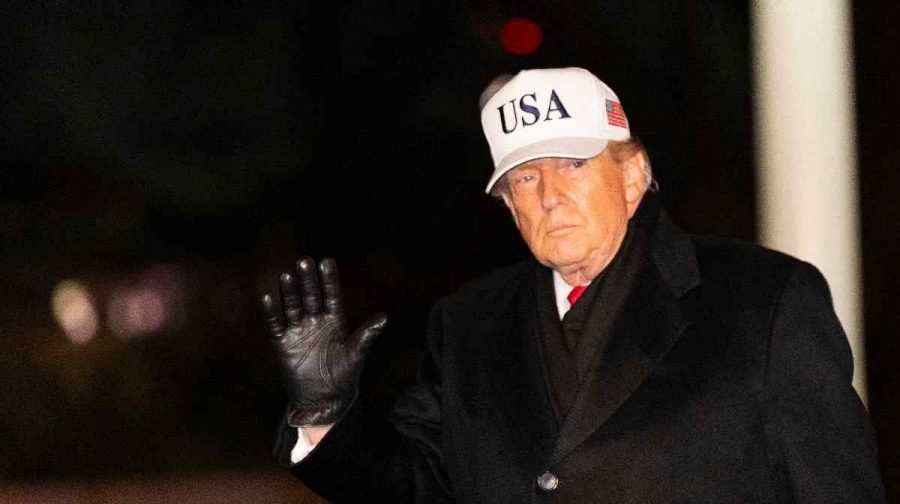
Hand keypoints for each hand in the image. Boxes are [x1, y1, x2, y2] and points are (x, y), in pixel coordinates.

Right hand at [260, 256, 386, 426]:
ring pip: (293, 307)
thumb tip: (384, 317)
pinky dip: (271, 312)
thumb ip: (366, 336)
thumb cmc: (344, 376)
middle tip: (304, 261)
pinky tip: (267, 297)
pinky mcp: (283, 344)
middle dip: (308, 280)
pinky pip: (276, 325)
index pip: (331, 296)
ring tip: (287, 275)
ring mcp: (298, 332)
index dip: (329, 280)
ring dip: (290, 292)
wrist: (324, 400)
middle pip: (310, 297)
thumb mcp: (356, 355)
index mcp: (335, 321)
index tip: (326, 262)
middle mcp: (316, 322)